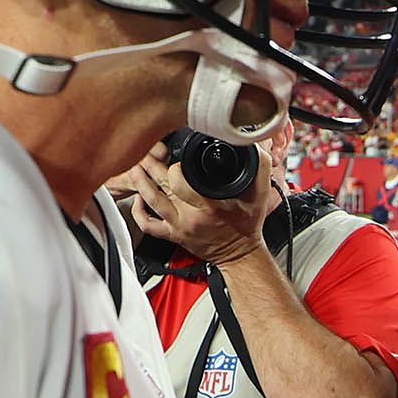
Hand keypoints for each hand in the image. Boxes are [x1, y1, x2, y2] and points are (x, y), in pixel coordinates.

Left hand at [120, 140, 280, 266]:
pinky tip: (138, 198)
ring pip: (151, 202)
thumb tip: (251, 143)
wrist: (240, 254)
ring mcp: (179, 226)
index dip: (175, 166)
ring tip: (136, 166)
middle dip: (151, 165)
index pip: (182, 181)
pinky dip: (138, 211)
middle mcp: (191, 216)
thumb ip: (259, 166)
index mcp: (211, 205)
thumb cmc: (248, 224)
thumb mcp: (261, 193)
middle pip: (162, 186)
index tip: (176, 156)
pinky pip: (148, 225)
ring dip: (140, 182)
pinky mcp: (173, 235)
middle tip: (147, 150)